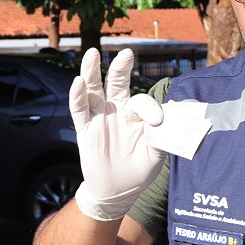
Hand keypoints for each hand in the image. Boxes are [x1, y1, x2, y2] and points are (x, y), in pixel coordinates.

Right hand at [69, 48, 164, 221]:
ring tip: (92, 53)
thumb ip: (162, 138)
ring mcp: (99, 118)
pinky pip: (79, 110)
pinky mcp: (84, 130)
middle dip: (120, 67)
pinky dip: (77, 95)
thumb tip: (167, 123)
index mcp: (136, 115)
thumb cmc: (138, 170)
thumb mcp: (155, 155)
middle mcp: (117, 111)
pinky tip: (78, 82)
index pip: (141, 102)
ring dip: (92, 71)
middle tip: (127, 52)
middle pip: (116, 83)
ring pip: (94, 89)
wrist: (117, 191)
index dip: (149, 108)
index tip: (157, 121)